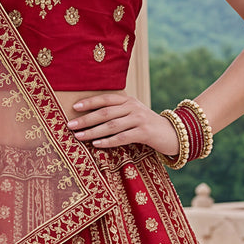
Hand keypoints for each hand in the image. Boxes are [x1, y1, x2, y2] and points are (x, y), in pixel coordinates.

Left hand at [66, 93, 181, 157]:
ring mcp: (139, 119)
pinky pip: (123, 137)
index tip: (74, 108)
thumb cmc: (146, 125)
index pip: (105, 98)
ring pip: (112, 125)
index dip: (89, 102)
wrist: (172, 133)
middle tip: (70, 125)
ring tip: (79, 136)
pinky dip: (109, 141)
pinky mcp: (145, 132)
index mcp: (128, 100)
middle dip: (86, 119)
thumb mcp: (132, 114)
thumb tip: (90, 118)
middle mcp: (133, 107)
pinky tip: (97, 144)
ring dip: (93, 132)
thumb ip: (116, 112)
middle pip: (105, 112)